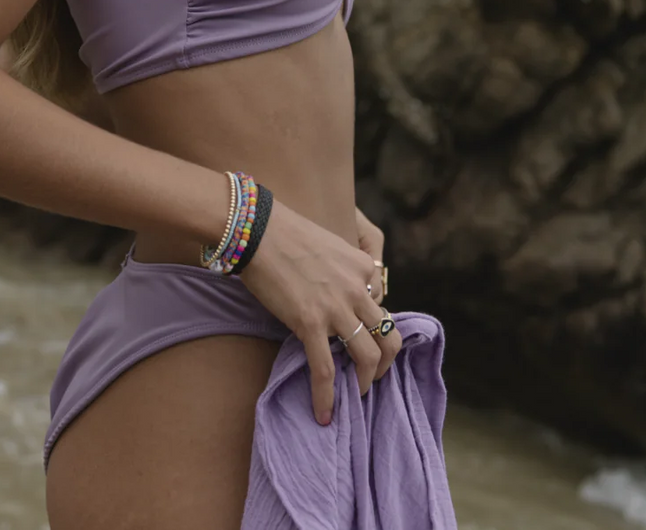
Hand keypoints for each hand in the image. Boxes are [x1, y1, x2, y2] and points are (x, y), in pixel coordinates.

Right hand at [237, 199, 402, 425]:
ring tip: (354, 396)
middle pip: (387, 336)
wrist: (257, 230)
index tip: (361, 338)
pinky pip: (326, 370)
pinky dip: (327, 397)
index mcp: (362, 268)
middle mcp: (356, 289)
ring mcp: (336, 308)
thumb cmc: (285, 234)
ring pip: (367, 357)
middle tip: (371, 376)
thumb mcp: (328, 245)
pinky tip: (323, 415)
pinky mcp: (310, 324)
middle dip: (385, 363)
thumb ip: (341, 270)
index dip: (372, 326)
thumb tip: (335, 294)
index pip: (380, 305)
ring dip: (365, 382)